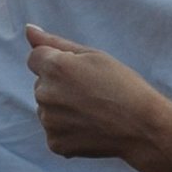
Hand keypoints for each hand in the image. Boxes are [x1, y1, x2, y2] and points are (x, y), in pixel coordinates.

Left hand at [24, 25, 171, 163]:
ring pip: (47, 109)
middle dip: (59, 86)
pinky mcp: (55, 143)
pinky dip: (68, 130)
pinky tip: (91, 127)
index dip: (58, 63)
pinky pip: (55, 130)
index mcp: (54, 67)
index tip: (79, 73)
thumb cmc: (122, 85)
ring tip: (93, 111)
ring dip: (62, 108)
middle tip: (92, 93)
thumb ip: (54, 42)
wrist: (142, 127)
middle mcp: (45, 94)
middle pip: (41, 84)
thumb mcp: (92, 55)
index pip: (35, 59)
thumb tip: (28, 29)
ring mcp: (49, 121)